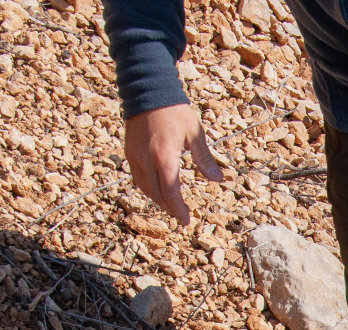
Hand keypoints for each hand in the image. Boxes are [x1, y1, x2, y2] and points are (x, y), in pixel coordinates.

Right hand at [123, 103, 223, 225]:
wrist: (148, 91)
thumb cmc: (175, 111)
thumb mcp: (194, 133)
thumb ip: (205, 158)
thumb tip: (219, 180)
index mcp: (164, 158)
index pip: (170, 193)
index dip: (178, 210)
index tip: (186, 221)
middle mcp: (146, 160)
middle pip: (156, 195)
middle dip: (168, 208)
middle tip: (180, 216)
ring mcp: (134, 156)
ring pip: (144, 188)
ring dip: (157, 199)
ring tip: (171, 205)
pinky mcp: (128, 151)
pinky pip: (136, 176)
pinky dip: (147, 187)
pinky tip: (157, 189)